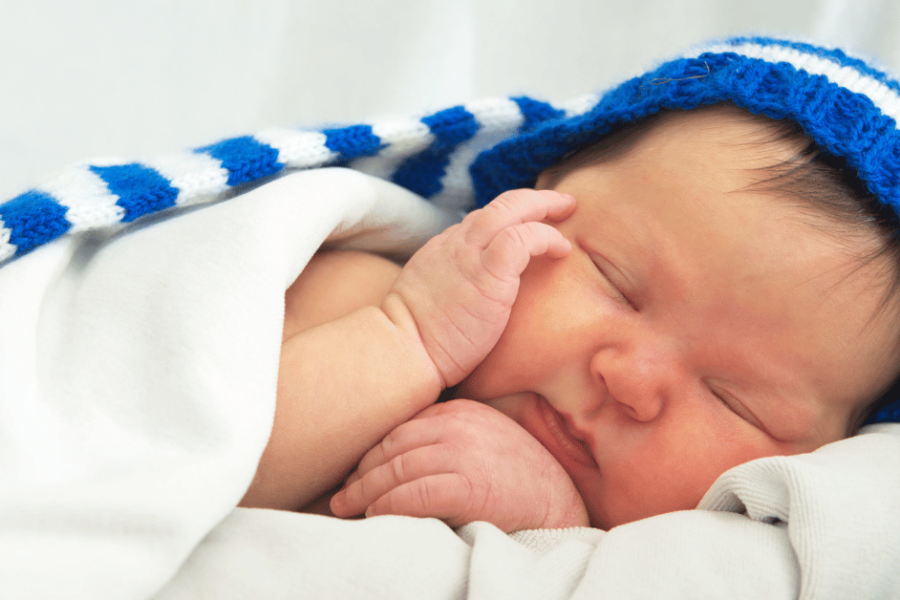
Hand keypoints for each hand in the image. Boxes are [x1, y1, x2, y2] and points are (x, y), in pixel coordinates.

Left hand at [330, 399, 589, 531]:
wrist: (559, 508)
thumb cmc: (517, 483)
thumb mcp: (482, 444)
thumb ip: (448, 440)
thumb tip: (400, 459)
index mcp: (461, 411)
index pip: (402, 428)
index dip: (372, 452)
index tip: (355, 472)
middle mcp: (460, 425)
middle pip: (393, 446)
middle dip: (362, 472)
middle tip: (341, 494)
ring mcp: (464, 453)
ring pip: (397, 470)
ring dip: (366, 492)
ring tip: (346, 508)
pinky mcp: (469, 485)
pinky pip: (413, 495)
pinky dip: (387, 505)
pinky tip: (374, 515)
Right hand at [381, 189, 574, 387]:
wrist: (403, 349)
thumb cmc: (414, 340)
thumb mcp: (427, 300)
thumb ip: (449, 286)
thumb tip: (466, 296)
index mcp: (443, 250)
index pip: (480, 221)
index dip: (508, 220)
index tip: (527, 226)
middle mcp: (456, 243)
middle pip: (499, 204)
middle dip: (533, 199)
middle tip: (560, 204)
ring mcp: (471, 254)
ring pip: (511, 208)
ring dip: (544, 205)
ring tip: (567, 212)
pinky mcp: (488, 272)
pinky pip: (524, 237)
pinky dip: (546, 236)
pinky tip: (561, 249)